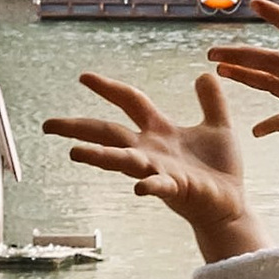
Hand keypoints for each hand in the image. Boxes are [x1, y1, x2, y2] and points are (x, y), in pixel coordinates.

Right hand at [43, 69, 260, 262]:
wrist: (231, 204)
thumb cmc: (220, 169)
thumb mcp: (219, 127)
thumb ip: (212, 102)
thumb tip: (204, 74)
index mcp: (160, 131)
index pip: (130, 101)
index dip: (108, 88)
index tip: (83, 77)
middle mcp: (152, 150)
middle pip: (109, 133)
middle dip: (79, 127)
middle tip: (48, 125)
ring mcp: (160, 170)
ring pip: (124, 160)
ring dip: (101, 156)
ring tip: (75, 153)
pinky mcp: (176, 188)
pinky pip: (159, 186)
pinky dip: (149, 185)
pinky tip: (139, 188)